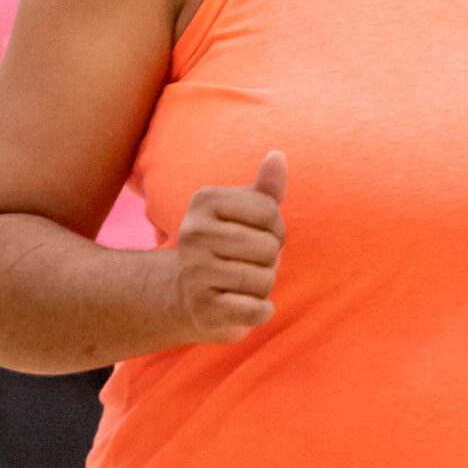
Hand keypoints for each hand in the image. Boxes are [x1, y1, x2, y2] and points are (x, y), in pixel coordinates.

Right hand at [167, 151, 287, 345]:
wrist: (189, 294)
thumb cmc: (228, 246)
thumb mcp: (245, 212)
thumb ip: (266, 188)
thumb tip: (278, 156)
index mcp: (204, 200)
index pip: (270, 211)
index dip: (275, 229)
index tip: (256, 236)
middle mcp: (193, 233)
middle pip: (269, 247)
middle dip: (270, 260)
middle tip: (247, 263)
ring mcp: (195, 272)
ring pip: (264, 279)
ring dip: (263, 286)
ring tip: (240, 283)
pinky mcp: (203, 309)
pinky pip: (257, 309)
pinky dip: (261, 310)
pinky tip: (245, 305)